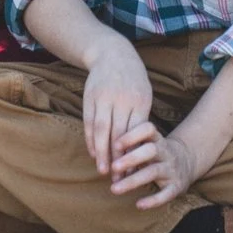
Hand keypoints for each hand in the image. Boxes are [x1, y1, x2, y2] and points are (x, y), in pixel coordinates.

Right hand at [79, 38, 154, 177]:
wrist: (112, 54)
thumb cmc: (133, 80)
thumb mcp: (143, 95)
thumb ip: (140, 119)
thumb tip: (140, 149)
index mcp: (139, 100)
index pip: (136, 133)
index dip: (134, 153)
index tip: (134, 171)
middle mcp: (121, 100)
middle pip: (118, 134)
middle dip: (117, 158)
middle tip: (118, 178)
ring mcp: (103, 98)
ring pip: (101, 130)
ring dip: (101, 153)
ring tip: (102, 170)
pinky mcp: (90, 97)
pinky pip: (89, 122)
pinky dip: (90, 140)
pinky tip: (93, 152)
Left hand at [109, 123, 200, 208]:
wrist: (187, 162)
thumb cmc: (157, 153)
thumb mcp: (149, 143)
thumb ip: (130, 145)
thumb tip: (100, 151)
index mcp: (157, 139)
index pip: (148, 129)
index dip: (132, 135)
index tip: (115, 144)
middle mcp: (166, 152)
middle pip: (150, 151)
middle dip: (131, 158)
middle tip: (113, 167)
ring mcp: (172, 169)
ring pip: (154, 172)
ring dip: (133, 180)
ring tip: (114, 189)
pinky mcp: (177, 186)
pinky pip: (166, 194)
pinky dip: (153, 200)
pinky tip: (138, 205)